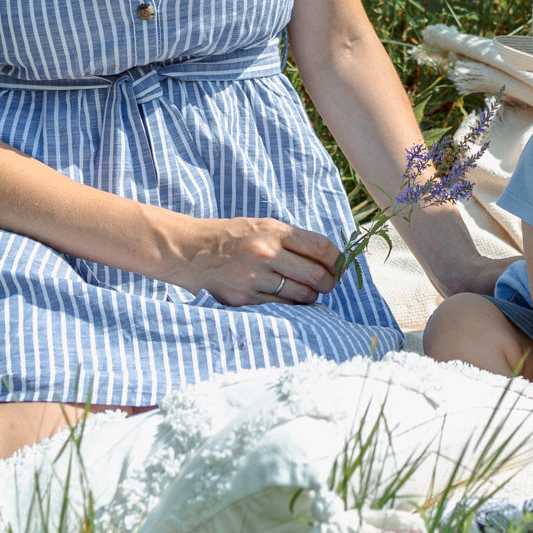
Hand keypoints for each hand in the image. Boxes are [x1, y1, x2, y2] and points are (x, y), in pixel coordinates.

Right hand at [156, 215, 341, 306]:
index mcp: (275, 231)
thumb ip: (291, 240)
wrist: (190, 251)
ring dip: (311, 297)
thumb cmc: (231, 237)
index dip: (338, 260)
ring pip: (301, 295)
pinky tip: (288, 300)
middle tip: (328, 285)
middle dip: (329, 283)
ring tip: (308, 293)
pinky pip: (280, 306)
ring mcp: (256, 278)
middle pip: (316, 275)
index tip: (341, 267)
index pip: (322, 247)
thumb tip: (326, 258)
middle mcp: (267, 253)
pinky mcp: (245, 298)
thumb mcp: (262, 226)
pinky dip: (290, 305)